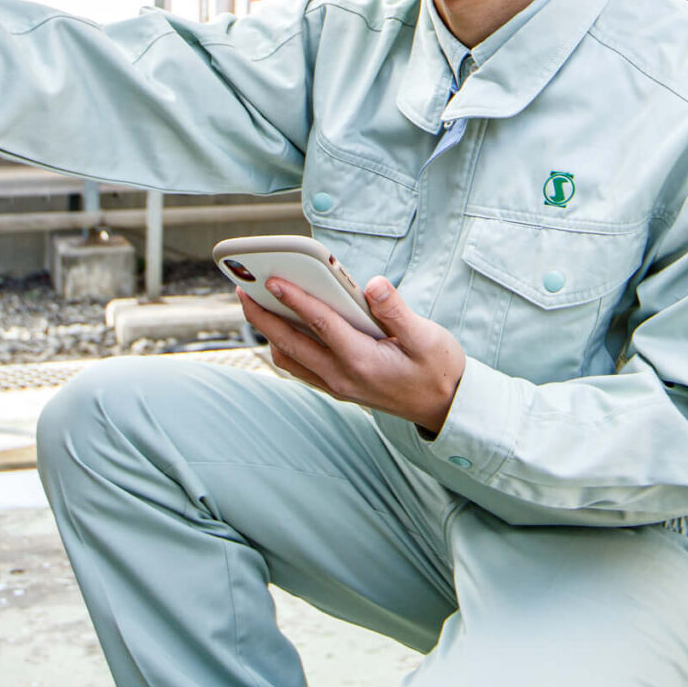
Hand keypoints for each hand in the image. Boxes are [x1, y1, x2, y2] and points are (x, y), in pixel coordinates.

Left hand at [240, 276, 466, 436]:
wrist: (445, 406)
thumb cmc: (438, 368)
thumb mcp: (427, 336)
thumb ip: (396, 310)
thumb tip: (373, 284)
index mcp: (362, 361)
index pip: (320, 324)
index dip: (294, 299)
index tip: (272, 279)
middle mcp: (342, 376)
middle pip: (290, 343)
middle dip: (263, 317)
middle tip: (242, 290)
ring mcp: (337, 385)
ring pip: (290, 358)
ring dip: (269, 333)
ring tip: (256, 305)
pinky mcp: (338, 387)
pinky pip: (300, 367)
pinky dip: (284, 346)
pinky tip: (282, 327)